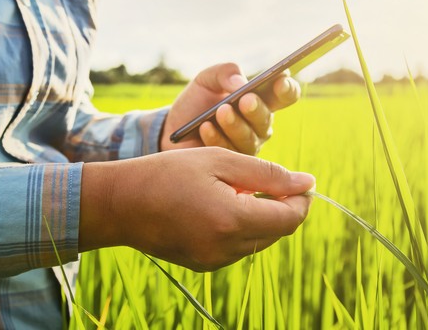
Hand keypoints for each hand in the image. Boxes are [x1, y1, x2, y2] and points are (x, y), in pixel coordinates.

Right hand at [79, 147, 314, 270]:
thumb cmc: (168, 173)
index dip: (301, 199)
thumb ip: (266, 173)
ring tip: (238, 190)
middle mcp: (225, 248)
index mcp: (231, 220)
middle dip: (282, 207)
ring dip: (261, 217)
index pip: (289, 218)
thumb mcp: (220, 160)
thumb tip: (306, 183)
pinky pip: (238, 248)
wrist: (120, 202)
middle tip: (269, 180)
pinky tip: (222, 206)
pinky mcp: (204, 265)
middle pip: (277, 232)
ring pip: (259, 241)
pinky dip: (241, 227)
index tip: (301, 181)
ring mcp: (214, 261)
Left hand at [160, 63, 300, 154]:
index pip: (285, 96)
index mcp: (261, 101)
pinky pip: (228, 152)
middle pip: (266, 119)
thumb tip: (241, 83)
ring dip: (235, 124)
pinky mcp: (231, 165)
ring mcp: (247, 146)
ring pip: (249, 139)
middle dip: (256, 109)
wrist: (172, 128)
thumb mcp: (207, 79)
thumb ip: (225, 72)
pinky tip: (205, 128)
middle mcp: (259, 125)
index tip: (280, 80)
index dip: (287, 88)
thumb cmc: (196, 102)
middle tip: (245, 100)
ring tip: (221, 112)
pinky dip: (216, 137)